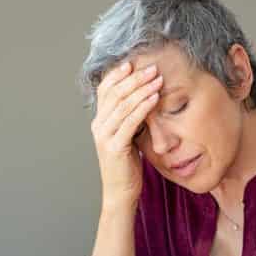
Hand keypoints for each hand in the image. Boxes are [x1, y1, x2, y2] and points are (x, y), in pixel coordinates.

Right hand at [90, 60, 163, 208]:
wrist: (121, 192)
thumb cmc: (128, 165)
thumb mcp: (128, 137)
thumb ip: (130, 120)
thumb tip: (144, 100)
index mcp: (100, 121)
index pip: (105, 90)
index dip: (117, 75)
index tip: (133, 63)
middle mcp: (98, 125)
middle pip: (115, 94)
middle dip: (134, 79)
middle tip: (152, 68)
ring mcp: (104, 135)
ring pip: (122, 105)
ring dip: (141, 89)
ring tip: (157, 79)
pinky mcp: (114, 146)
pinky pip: (130, 122)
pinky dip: (143, 107)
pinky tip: (154, 98)